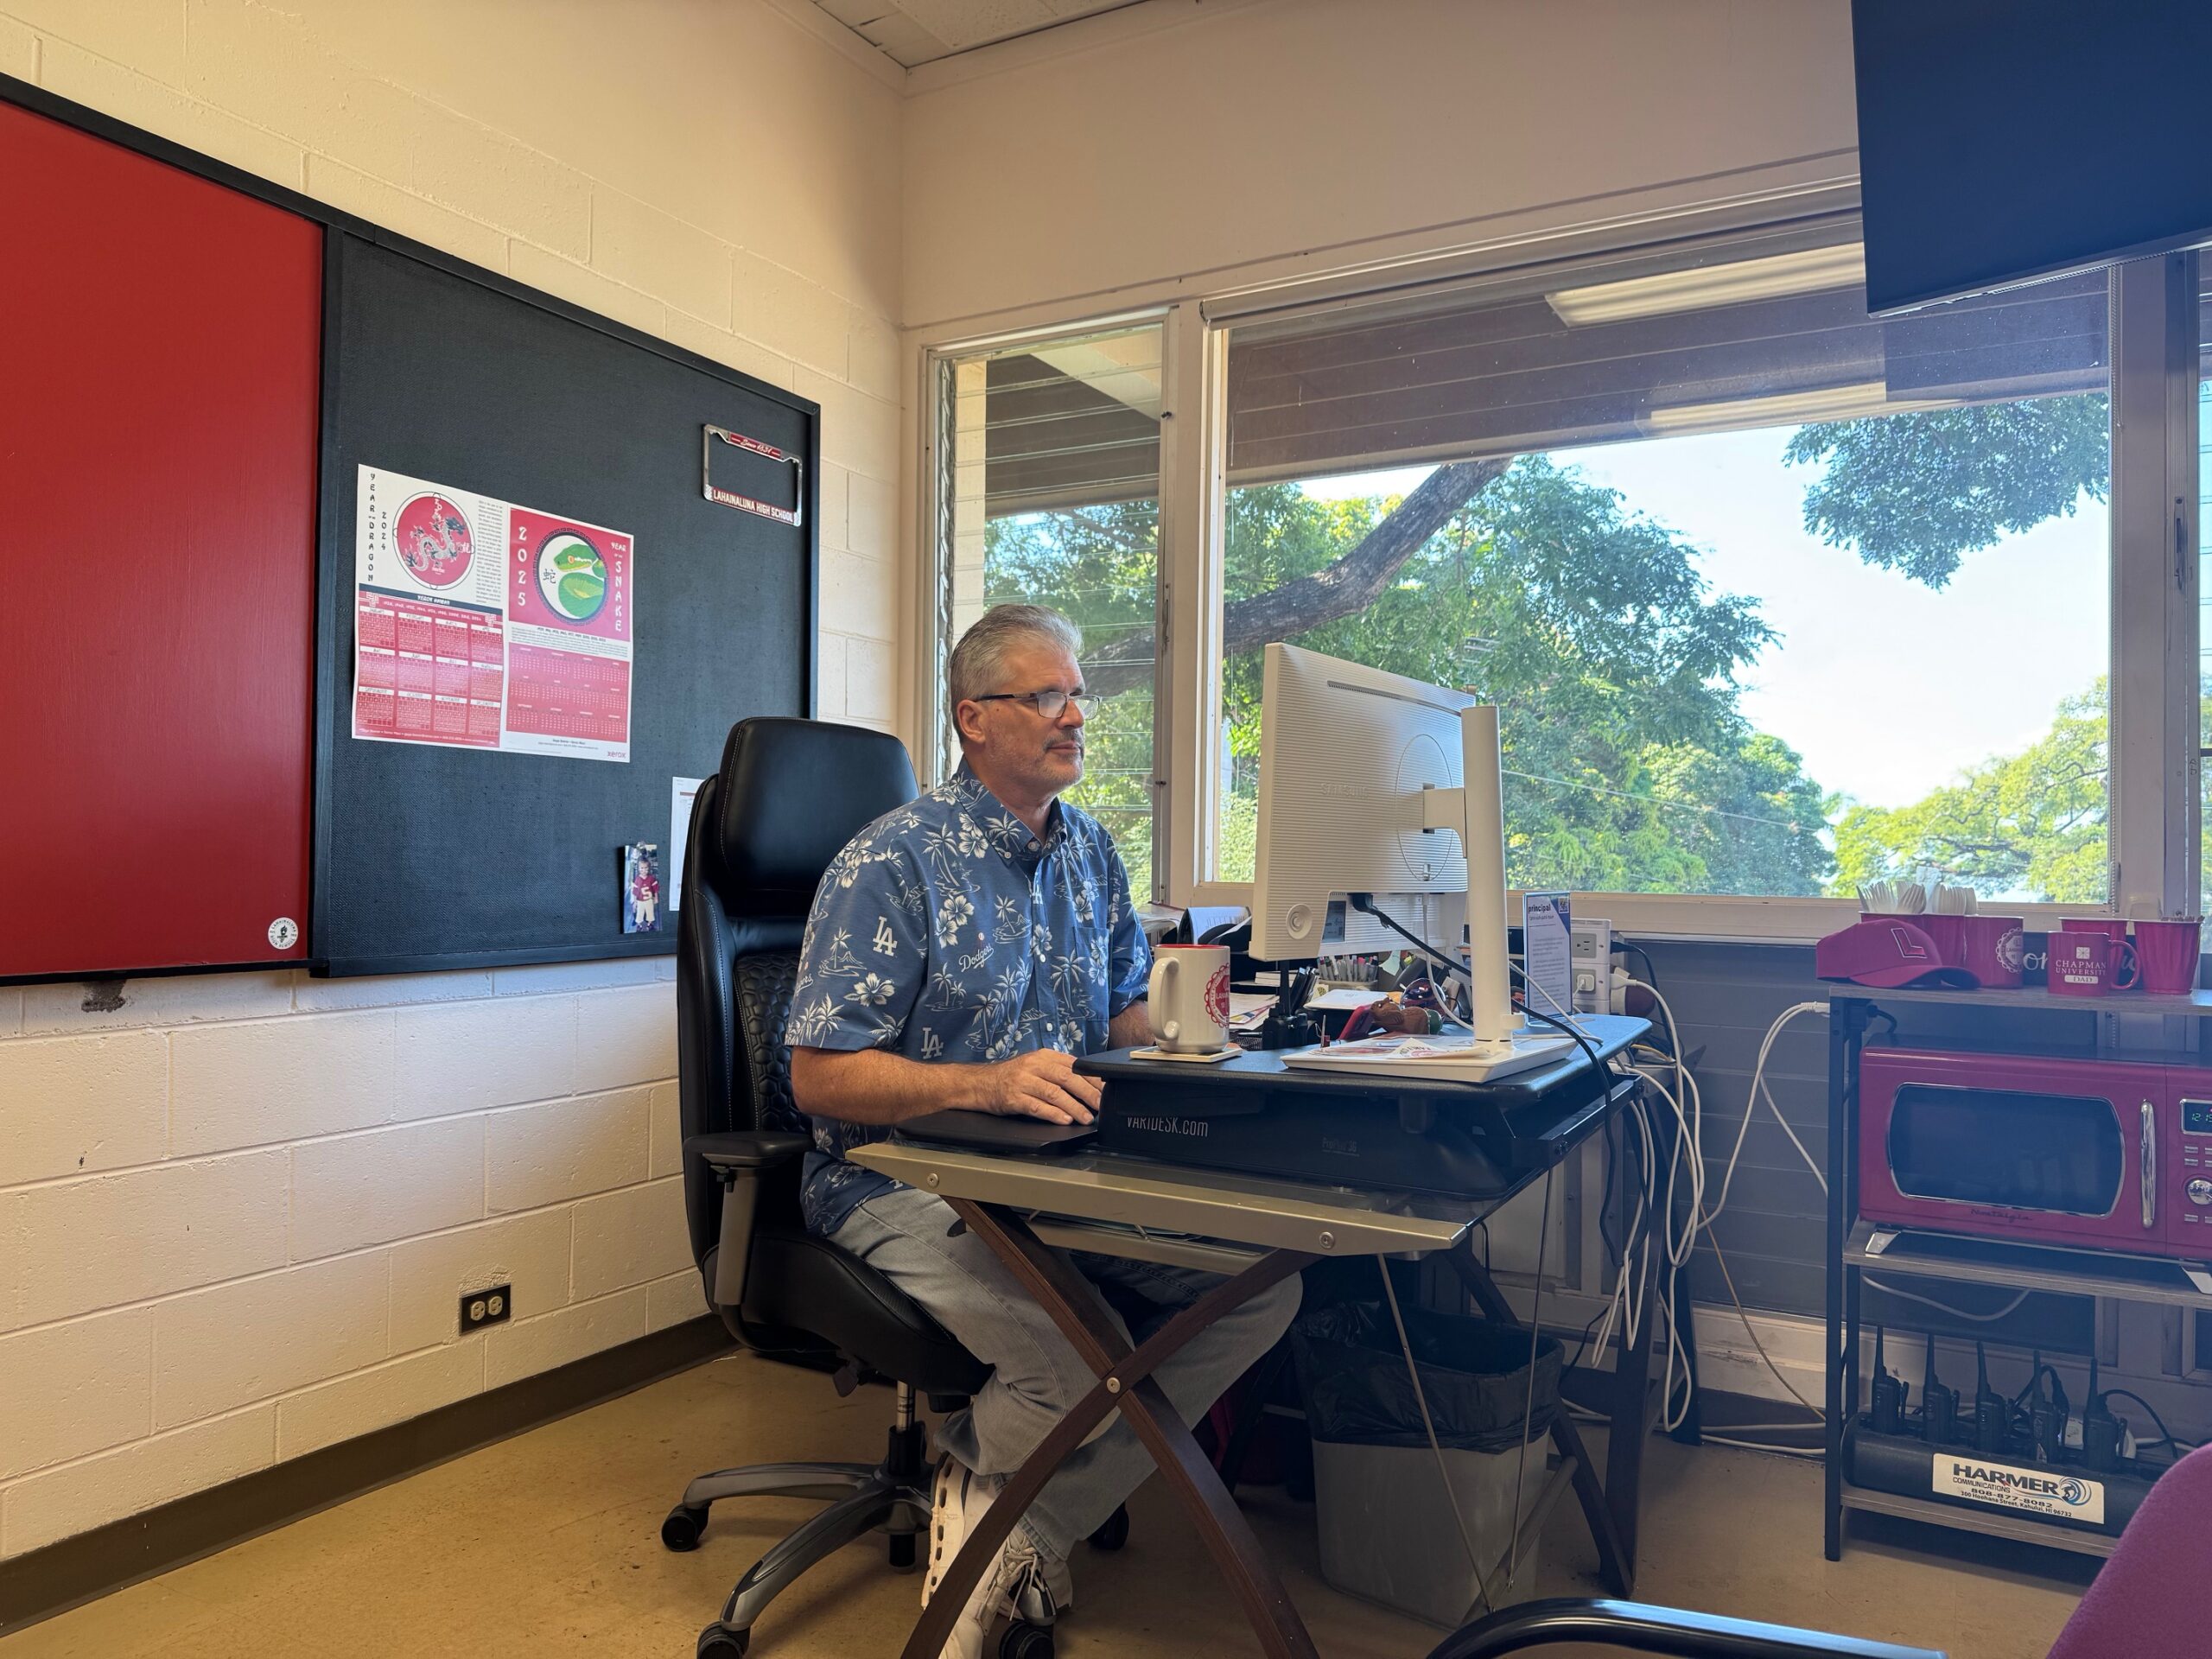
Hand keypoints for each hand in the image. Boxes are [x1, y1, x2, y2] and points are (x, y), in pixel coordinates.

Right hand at [973, 1049, 1102, 1124]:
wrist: (980, 1084)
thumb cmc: (1012, 1077)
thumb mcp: (1036, 1066)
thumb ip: (1058, 1071)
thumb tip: (1088, 1083)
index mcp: (1043, 1056)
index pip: (1074, 1065)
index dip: (1092, 1078)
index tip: (1106, 1090)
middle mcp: (1034, 1066)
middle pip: (1066, 1078)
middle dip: (1087, 1093)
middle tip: (1100, 1106)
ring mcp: (1023, 1082)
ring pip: (1054, 1093)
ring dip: (1073, 1106)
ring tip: (1086, 1118)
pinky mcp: (1013, 1098)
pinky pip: (1037, 1106)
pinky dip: (1053, 1114)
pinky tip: (1064, 1120)